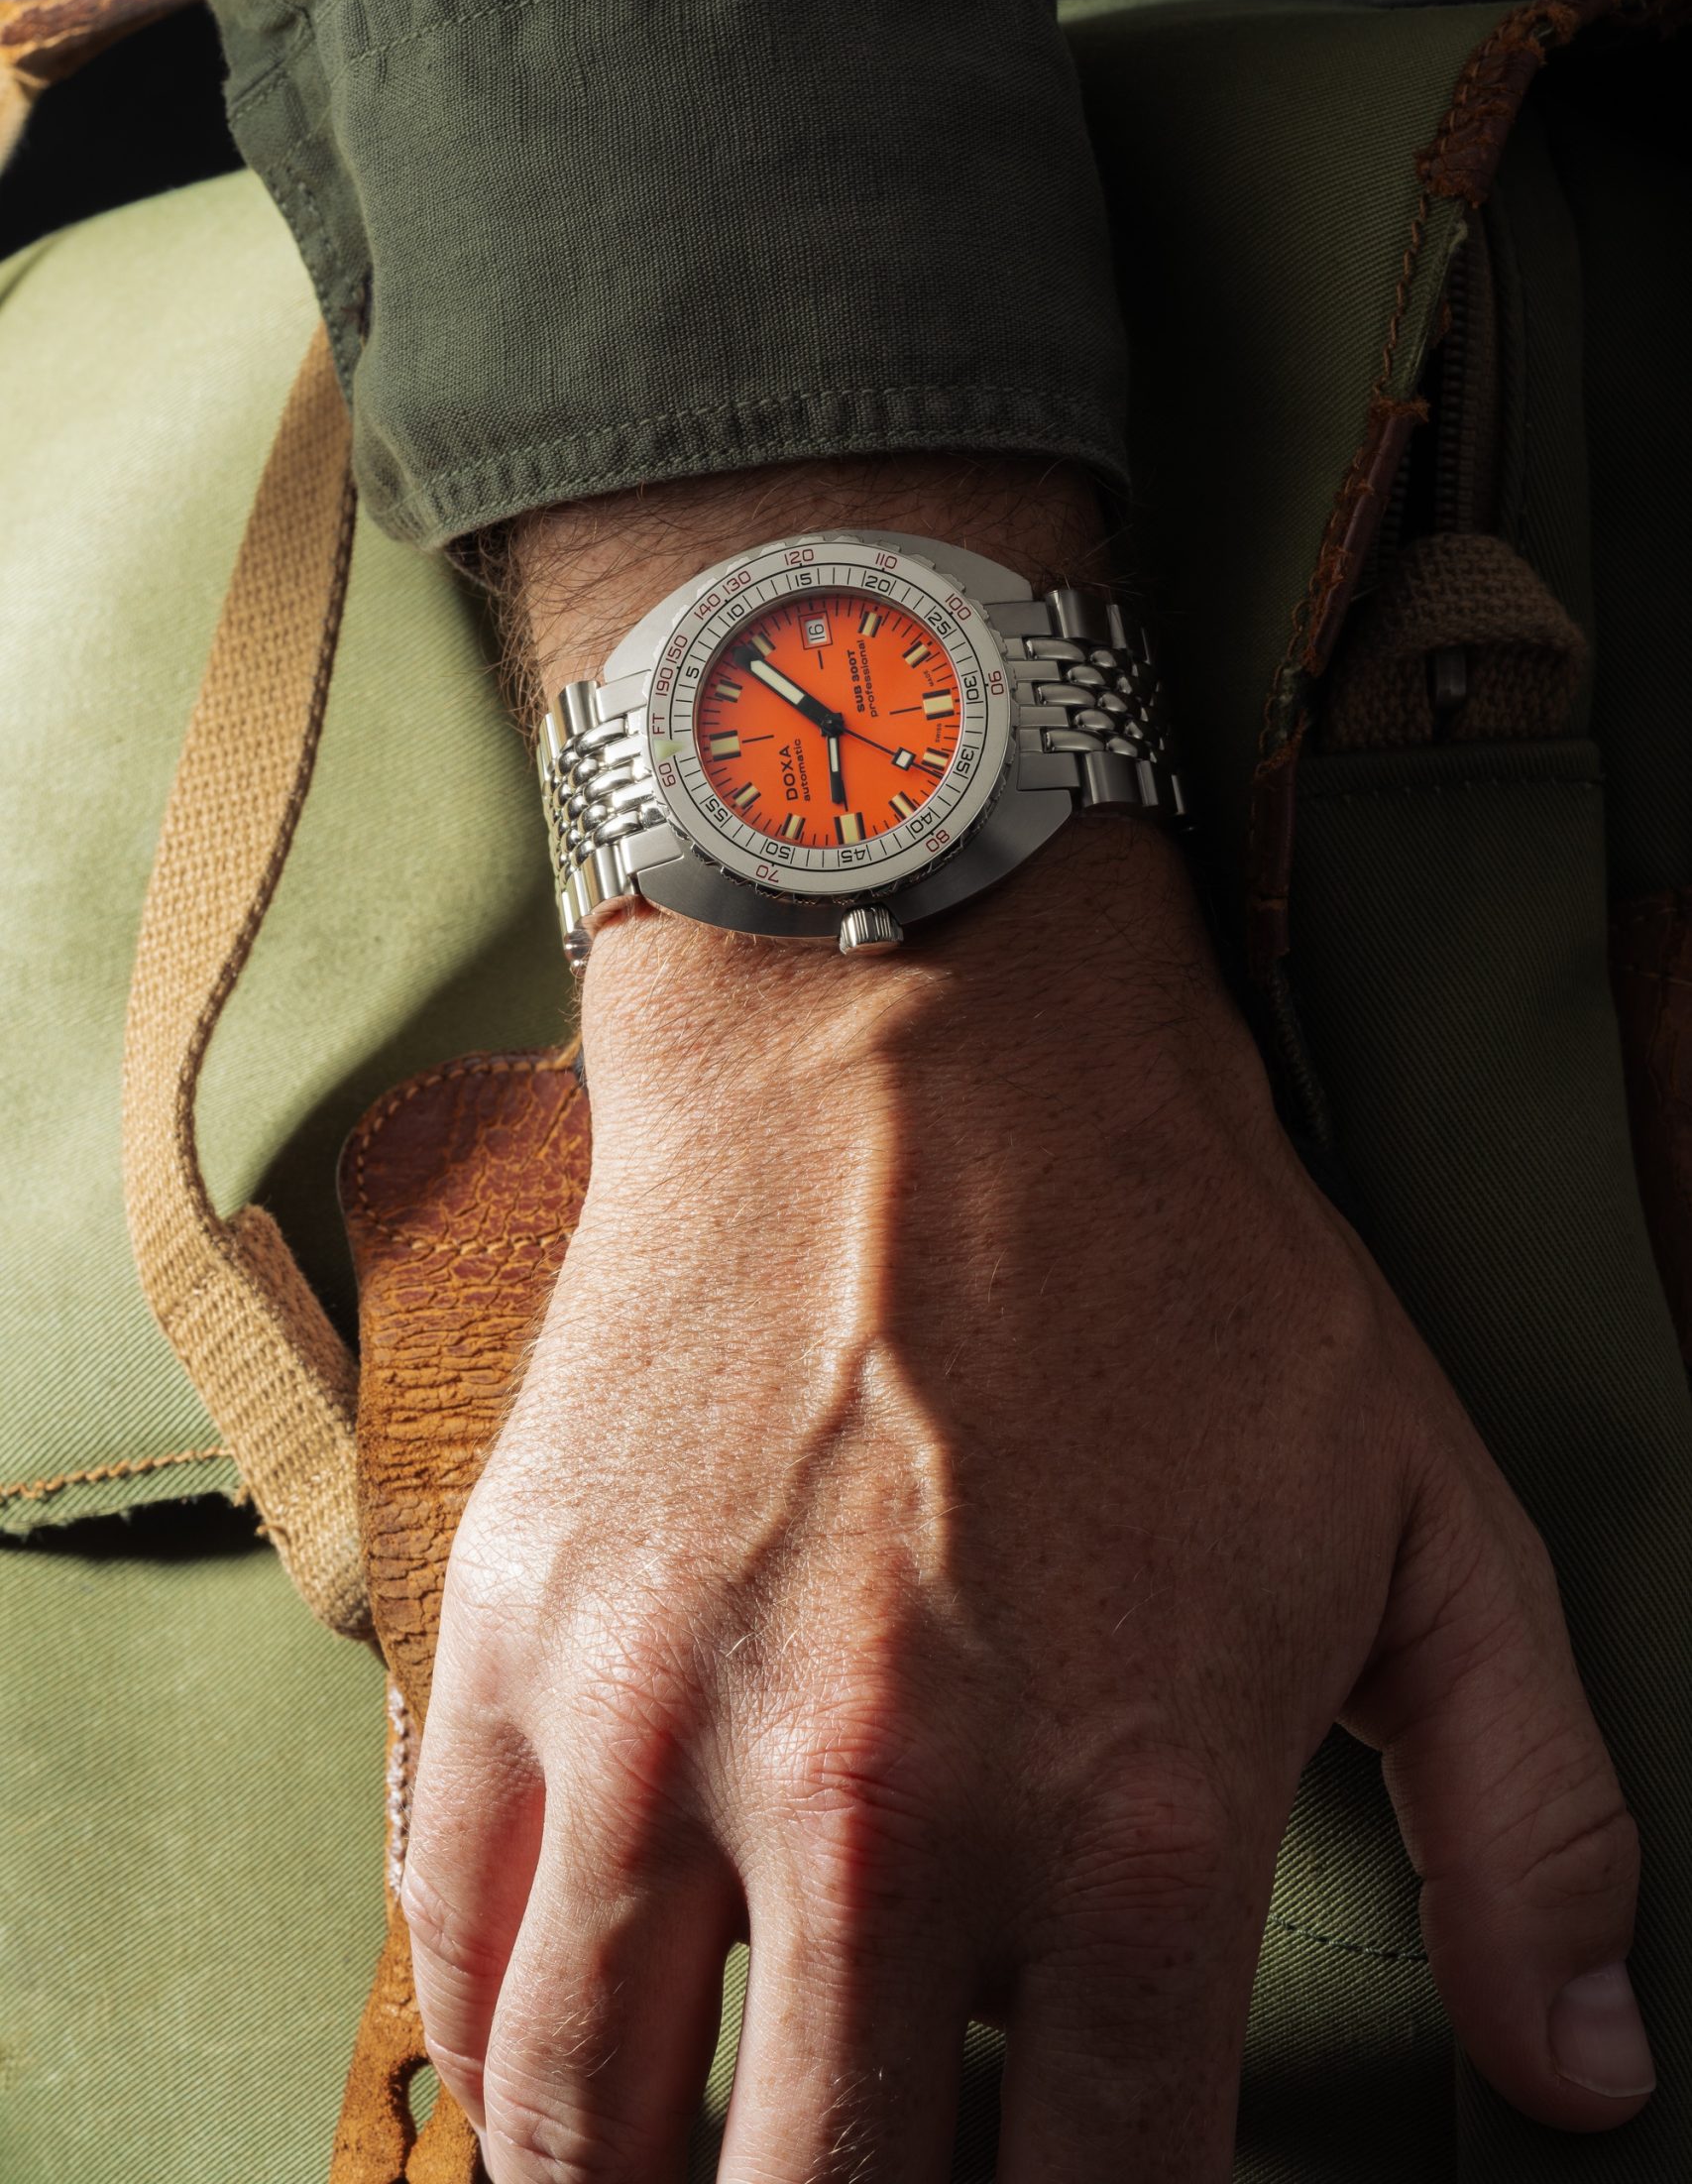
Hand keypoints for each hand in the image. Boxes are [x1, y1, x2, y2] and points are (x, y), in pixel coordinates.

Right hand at [405, 810, 1652, 2181]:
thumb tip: (1586, 2072)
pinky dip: (492, 2039)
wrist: (912, 1031)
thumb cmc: (1174, 1268)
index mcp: (1127, 1819)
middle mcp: (875, 1809)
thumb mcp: (1430, 1522)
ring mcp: (658, 1721)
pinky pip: (450, 1935)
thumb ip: (1533, 1818)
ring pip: (582, 2128)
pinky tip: (557, 2047)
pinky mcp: (516, 1629)